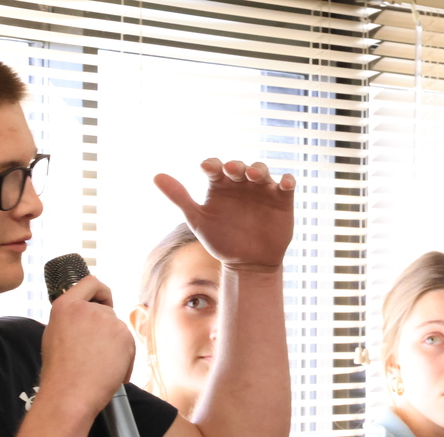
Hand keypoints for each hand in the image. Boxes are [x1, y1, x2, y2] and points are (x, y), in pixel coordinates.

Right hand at [39, 275, 134, 415]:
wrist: (70, 395)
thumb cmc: (60, 373)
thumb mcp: (55, 334)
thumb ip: (72, 318)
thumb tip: (87, 313)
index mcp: (65, 306)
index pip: (91, 282)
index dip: (101, 292)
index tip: (103, 303)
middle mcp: (86, 309)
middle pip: (107, 312)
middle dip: (105, 331)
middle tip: (94, 354)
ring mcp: (106, 321)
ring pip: (118, 330)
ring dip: (115, 346)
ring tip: (98, 367)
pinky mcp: (123, 335)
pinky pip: (129, 345)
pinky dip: (124, 359)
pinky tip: (110, 372)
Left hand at [154, 159, 293, 271]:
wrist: (248, 263)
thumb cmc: (221, 241)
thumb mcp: (198, 220)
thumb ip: (179, 197)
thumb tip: (156, 176)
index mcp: (220, 185)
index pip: (215, 168)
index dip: (212, 165)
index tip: (207, 168)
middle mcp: (241, 183)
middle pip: (239, 167)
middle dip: (235, 166)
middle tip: (231, 170)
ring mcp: (262, 190)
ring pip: (262, 171)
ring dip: (258, 170)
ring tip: (253, 175)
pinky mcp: (282, 200)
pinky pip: (287, 186)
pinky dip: (287, 181)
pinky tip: (284, 183)